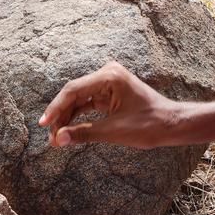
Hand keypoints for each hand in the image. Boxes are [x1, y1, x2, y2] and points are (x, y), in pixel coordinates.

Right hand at [38, 61, 182, 147]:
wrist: (172, 125)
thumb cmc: (150, 125)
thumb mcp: (114, 132)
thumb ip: (84, 134)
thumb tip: (57, 140)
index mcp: (109, 76)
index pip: (73, 91)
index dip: (55, 109)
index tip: (43, 124)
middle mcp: (107, 75)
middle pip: (73, 95)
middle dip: (60, 116)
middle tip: (50, 138)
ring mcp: (107, 83)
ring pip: (78, 101)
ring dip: (67, 119)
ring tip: (56, 139)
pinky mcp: (108, 94)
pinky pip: (87, 105)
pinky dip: (78, 118)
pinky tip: (67, 132)